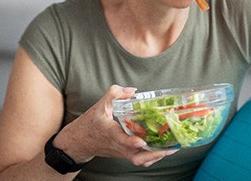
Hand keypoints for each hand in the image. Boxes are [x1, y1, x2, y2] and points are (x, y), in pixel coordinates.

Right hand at [54, 85, 177, 166]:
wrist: (79, 142)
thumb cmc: (90, 122)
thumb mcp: (100, 104)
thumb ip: (115, 93)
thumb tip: (133, 90)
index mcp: (109, 132)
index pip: (120, 140)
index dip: (131, 142)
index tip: (142, 141)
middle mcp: (116, 146)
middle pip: (135, 156)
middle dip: (153, 154)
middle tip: (169, 147)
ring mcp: (121, 152)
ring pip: (139, 161)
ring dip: (155, 157)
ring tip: (171, 148)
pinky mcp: (124, 154)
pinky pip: (139, 160)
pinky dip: (151, 157)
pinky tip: (162, 149)